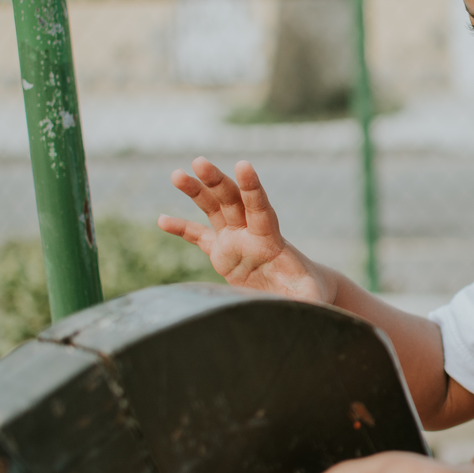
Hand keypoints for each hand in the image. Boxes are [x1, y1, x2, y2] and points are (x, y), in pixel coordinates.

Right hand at [158, 157, 332, 302]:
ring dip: (196, 192)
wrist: (299, 291)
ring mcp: (235, 241)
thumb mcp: (312, 298)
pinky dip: (182, 228)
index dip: (252, 188)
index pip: (261, 208)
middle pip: (232, 201)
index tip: (243, 165)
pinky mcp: (223, 254)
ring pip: (214, 210)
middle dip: (216, 181)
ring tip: (176, 174)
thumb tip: (307, 311)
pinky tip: (161, 220)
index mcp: (271, 240)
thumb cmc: (310, 293)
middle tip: (199, 161)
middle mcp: (251, 234)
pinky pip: (199, 237)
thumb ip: (309, 301)